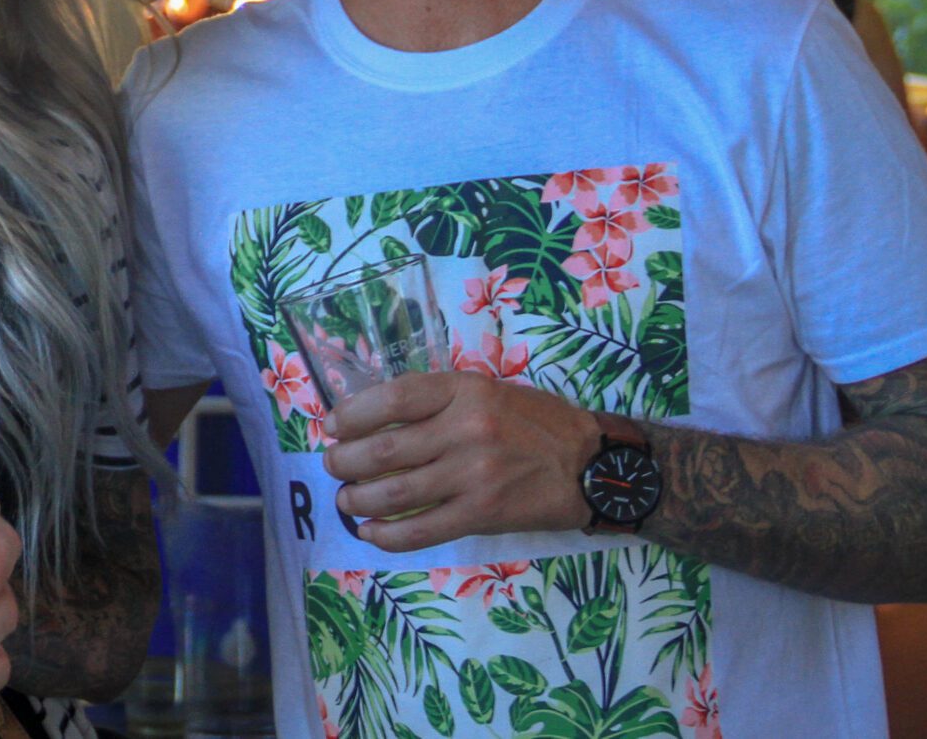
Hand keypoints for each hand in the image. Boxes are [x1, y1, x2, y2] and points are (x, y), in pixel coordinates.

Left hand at [321, 372, 596, 552]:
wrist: (592, 465)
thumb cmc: (537, 423)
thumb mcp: (488, 391)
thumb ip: (438, 401)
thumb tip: (376, 419)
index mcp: (465, 390)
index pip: (393, 398)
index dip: (353, 415)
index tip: (334, 426)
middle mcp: (466, 429)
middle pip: (384, 449)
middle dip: (345, 462)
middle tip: (334, 466)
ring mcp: (474, 475)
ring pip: (395, 493)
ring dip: (358, 499)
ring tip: (346, 500)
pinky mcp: (483, 515)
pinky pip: (422, 531)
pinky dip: (387, 535)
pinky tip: (370, 533)